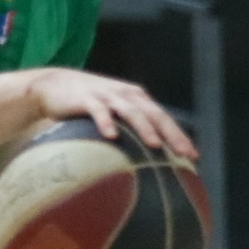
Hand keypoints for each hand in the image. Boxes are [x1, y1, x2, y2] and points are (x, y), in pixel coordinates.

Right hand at [26, 68, 196, 157]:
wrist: (54, 85)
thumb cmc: (88, 107)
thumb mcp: (113, 115)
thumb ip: (129, 130)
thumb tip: (145, 162)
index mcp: (138, 100)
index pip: (165, 119)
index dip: (180, 136)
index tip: (194, 158)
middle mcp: (128, 95)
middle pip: (155, 115)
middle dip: (172, 134)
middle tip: (184, 154)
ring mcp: (108, 95)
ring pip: (131, 111)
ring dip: (145, 128)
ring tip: (156, 145)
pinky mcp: (86, 98)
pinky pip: (98, 111)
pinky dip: (106, 122)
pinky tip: (112, 136)